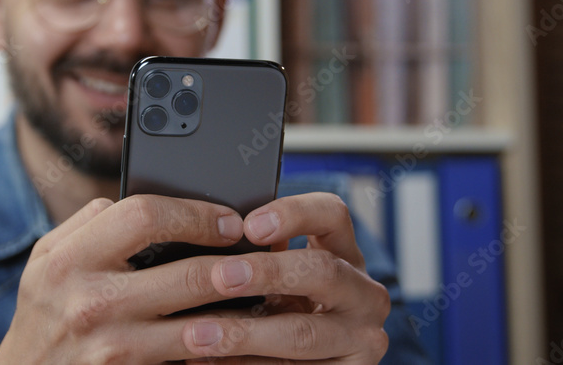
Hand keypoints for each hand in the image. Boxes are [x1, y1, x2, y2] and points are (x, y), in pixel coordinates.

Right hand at [0, 194, 249, 363]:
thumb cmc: (42, 313)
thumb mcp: (46, 260)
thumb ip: (89, 223)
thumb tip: (138, 197)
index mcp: (70, 258)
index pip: (143, 216)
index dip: (196, 213)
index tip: (228, 220)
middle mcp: (89, 302)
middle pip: (186, 274)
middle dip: (237, 264)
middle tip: (265, 256)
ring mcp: (111, 348)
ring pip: (199, 327)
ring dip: (240, 312)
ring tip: (267, 296)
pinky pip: (188, 360)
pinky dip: (219, 349)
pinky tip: (239, 336)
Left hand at [180, 192, 390, 362]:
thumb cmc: (286, 311)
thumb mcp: (283, 279)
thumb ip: (264, 256)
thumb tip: (209, 235)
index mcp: (346, 255)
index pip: (332, 214)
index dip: (293, 213)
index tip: (248, 226)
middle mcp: (364, 293)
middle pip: (322, 270)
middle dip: (267, 272)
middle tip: (219, 277)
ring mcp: (363, 338)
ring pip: (303, 333)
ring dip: (245, 334)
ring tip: (198, 334)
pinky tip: (210, 361)